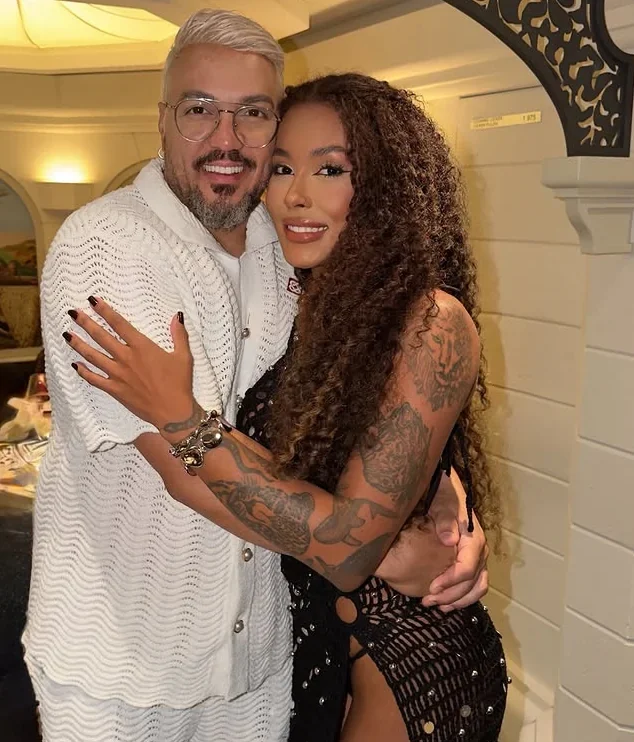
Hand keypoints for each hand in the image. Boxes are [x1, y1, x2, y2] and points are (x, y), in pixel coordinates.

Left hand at [65, 297, 197, 432]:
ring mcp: (118, 374)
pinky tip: (75, 365)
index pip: (119, 324)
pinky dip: (84, 372)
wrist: (172, 412)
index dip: (105, 311)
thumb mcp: (184, 357)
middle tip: (73, 312)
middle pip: (101, 337)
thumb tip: (177, 316)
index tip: (93, 300)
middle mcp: (126, 358)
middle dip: (86, 323)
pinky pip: (95, 379)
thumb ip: (179, 335)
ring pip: (93, 356)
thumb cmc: (179, 384)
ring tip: (67, 334)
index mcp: (142, 347)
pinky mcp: (115, 390)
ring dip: (79, 344)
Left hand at [422, 470, 488, 610]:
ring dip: (458, 600)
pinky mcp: (472, 560)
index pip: (467, 568)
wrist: (447, 488)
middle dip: (450, 595)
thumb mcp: (442, 502)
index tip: (432, 587)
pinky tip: (447, 602)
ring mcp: (477, 557)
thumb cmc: (443, 495)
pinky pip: (474, 584)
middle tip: (427, 601)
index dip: (450, 581)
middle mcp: (479, 551)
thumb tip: (449, 540)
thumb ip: (445, 519)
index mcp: (474, 539)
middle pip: (471, 582)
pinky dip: (463, 596)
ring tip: (437, 606)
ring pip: (477, 587)